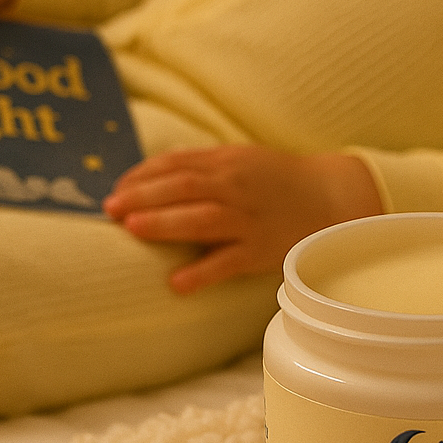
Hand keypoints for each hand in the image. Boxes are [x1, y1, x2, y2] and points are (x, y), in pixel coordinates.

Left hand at [103, 144, 383, 292]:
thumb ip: (200, 164)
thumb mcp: (240, 159)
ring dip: (165, 223)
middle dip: (144, 196)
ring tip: (132, 230)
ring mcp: (250, 220)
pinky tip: (176, 283)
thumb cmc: (277, 180)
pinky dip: (202, 273)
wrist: (331, 199)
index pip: (177, 164)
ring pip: (203, 219)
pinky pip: (229, 263)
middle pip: (184, 187)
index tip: (116, 189)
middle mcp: (237, 187)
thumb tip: (150, 173)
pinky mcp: (261, 251)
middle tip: (111, 209)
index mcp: (228, 162)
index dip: (142, 175)